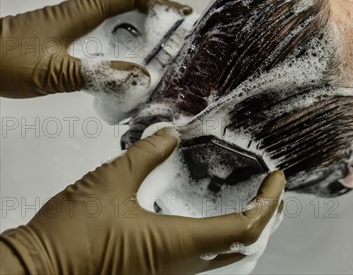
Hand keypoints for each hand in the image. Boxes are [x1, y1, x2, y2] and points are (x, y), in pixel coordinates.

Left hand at [0, 0, 191, 97]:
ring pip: (117, 19)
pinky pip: (103, 33)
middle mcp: (79, 14)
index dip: (159, 0)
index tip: (180, 14)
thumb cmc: (2, 58)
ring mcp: (72, 24)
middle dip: (157, 17)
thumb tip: (139, 76)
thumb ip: (100, 74)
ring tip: (161, 51)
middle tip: (178, 37)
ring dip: (141, 31)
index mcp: (81, 13)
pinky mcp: (65, 36)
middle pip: (129, 5)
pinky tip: (127, 62)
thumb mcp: (56, 72)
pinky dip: (122, 43)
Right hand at [0, 128, 285, 273]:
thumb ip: (147, 154)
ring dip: (247, 229)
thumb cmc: (68, 238)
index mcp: (179, 244)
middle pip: (245, 248)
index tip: (277, 178)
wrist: (34, 272)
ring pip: (226, 257)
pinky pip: (203, 260)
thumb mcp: (110, 181)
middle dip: (267, 217)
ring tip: (254, 201)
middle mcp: (182, 267)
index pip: (245, 228)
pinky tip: (213, 218)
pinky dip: (222, 237)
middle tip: (274, 190)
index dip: (268, 202)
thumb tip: (169, 134)